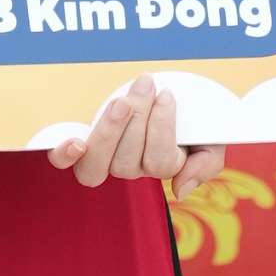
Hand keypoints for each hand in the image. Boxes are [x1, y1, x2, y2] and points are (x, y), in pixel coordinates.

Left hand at [48, 76, 224, 197]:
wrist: (164, 91)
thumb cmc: (188, 118)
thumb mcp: (210, 140)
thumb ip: (205, 165)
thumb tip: (179, 189)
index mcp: (160, 167)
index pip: (159, 163)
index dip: (162, 128)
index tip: (167, 95)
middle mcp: (130, 167)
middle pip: (128, 162)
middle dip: (140, 119)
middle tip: (148, 86)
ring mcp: (103, 157)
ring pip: (99, 163)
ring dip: (110, 132)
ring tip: (123, 102)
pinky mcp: (80, 144)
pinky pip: (64, 162)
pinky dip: (65, 155)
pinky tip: (74, 142)